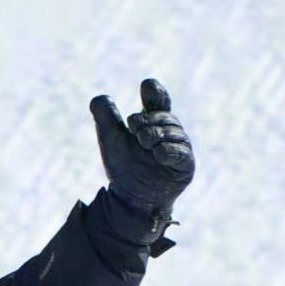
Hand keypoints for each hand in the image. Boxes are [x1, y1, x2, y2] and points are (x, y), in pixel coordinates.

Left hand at [87, 77, 193, 261]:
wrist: (129, 199)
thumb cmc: (123, 168)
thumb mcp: (110, 140)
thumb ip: (105, 118)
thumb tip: (99, 99)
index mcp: (155, 122)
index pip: (159, 98)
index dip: (154, 91)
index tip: (146, 86)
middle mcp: (170, 132)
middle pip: (164, 116)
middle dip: (147, 121)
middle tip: (134, 132)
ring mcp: (180, 149)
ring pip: (173, 133)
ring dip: (156, 135)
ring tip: (144, 144)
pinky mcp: (186, 166)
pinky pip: (181, 153)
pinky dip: (169, 151)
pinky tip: (158, 154)